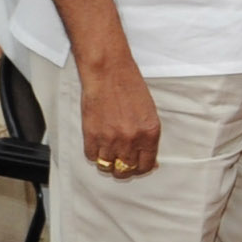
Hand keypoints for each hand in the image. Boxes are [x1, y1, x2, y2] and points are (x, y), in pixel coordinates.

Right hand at [75, 51, 160, 177]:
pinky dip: (94, 153)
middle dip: (124, 169)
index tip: (137, 166)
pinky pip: (92, 156)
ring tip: (107, 152)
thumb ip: (147, 135)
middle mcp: (131, 140)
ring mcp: (110, 139)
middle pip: (126, 170)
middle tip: (121, 162)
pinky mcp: (92, 135)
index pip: (146, 165)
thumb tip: (147, 156)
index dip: (141, 169)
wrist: (108, 71)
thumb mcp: (148, 111)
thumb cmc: (128, 85)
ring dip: (108, 162)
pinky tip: (97, 144)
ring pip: (107, 166)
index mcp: (150, 133)